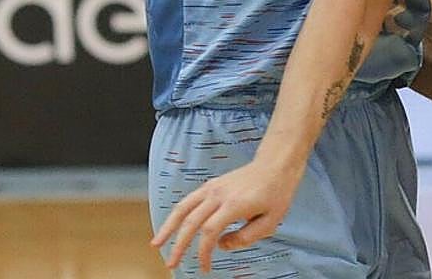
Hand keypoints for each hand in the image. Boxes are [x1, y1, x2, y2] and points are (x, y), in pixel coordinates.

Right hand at [151, 157, 301, 272]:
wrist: (276, 164)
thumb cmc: (276, 192)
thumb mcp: (271, 221)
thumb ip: (246, 237)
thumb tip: (221, 246)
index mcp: (235, 204)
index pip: (210, 232)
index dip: (203, 252)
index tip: (205, 266)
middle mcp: (219, 194)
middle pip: (191, 221)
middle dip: (178, 245)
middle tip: (171, 263)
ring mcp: (213, 187)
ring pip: (183, 207)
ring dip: (168, 227)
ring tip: (156, 244)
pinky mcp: (211, 184)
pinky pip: (188, 199)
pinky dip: (176, 213)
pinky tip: (170, 226)